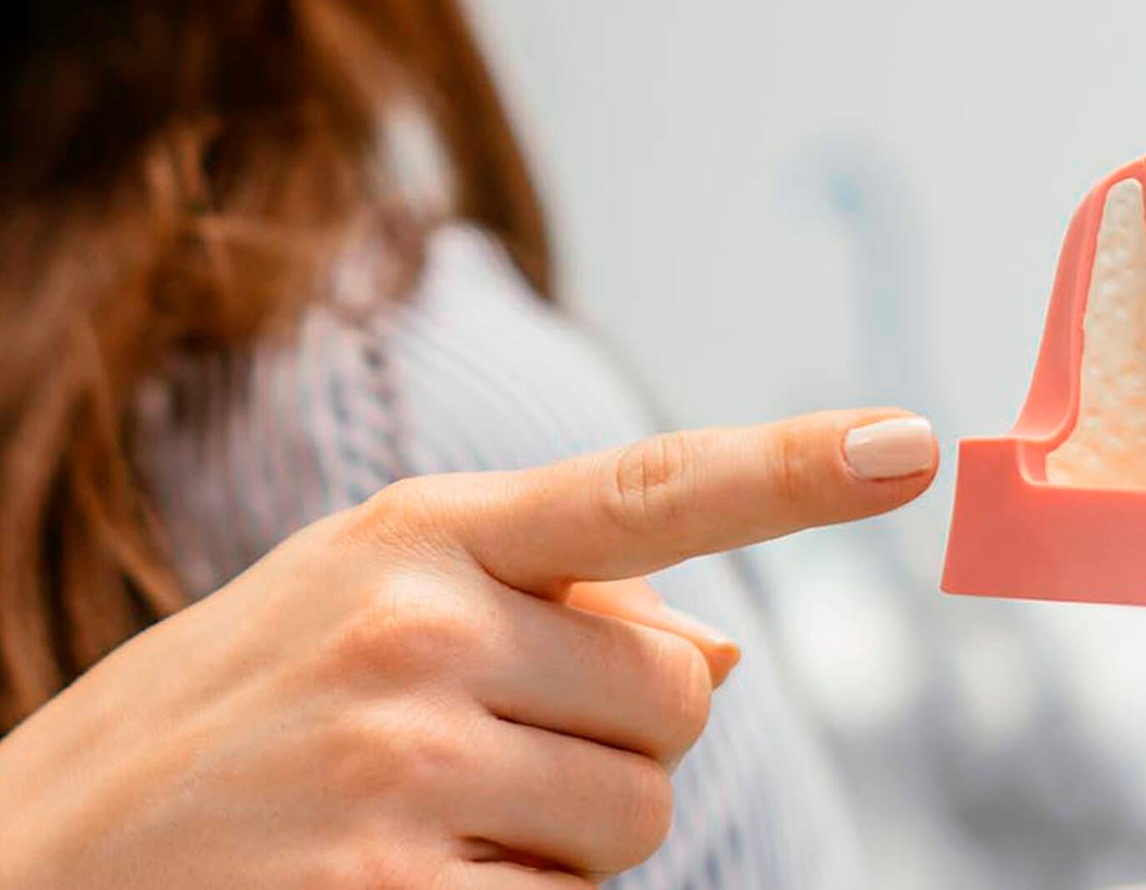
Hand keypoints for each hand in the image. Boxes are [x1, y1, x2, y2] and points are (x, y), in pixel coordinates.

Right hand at [0, 410, 936, 888]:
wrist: (33, 856)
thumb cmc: (227, 720)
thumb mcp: (361, 608)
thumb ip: (545, 607)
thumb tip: (715, 645)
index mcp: (421, 533)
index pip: (645, 488)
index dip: (792, 467)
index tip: (913, 445)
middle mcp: (420, 628)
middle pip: (680, 697)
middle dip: (616, 740)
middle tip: (477, 756)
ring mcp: (405, 766)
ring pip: (641, 814)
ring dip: (569, 839)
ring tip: (426, 824)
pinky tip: (408, 885)